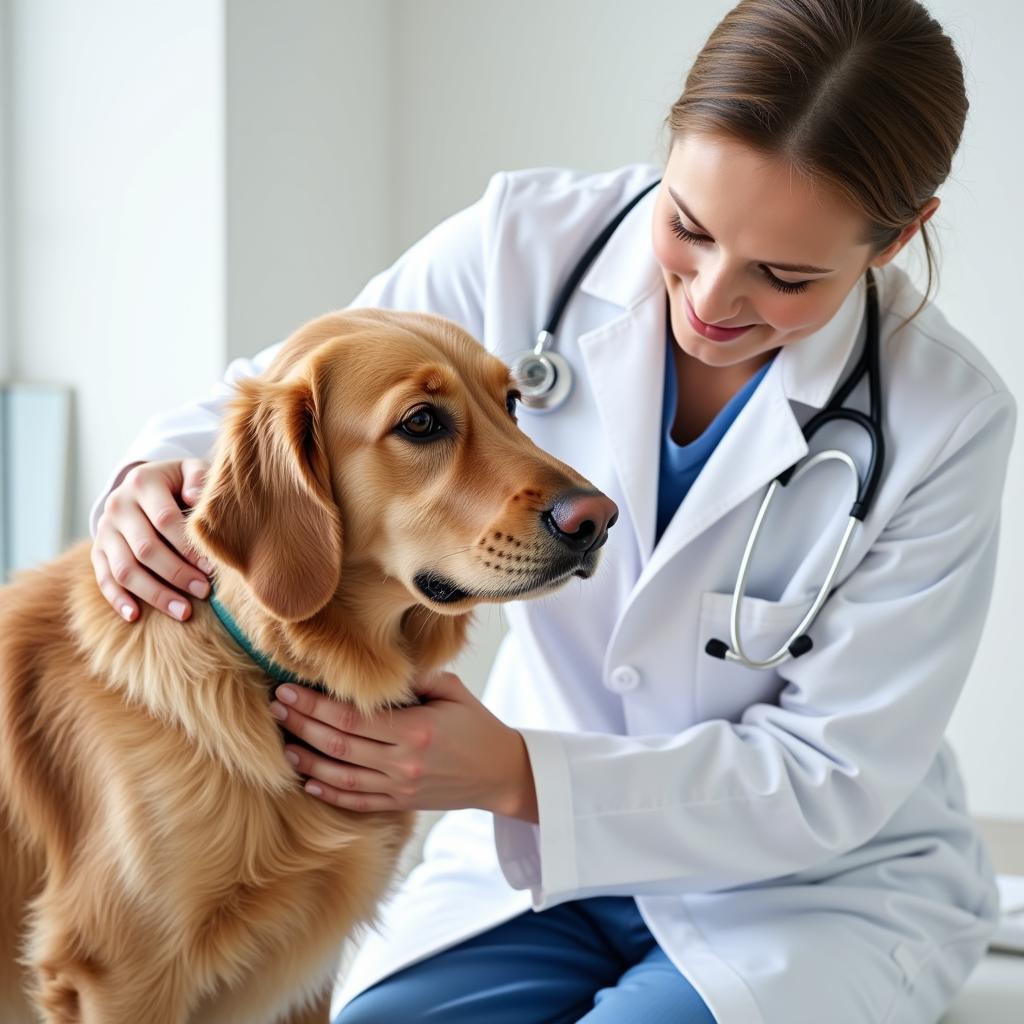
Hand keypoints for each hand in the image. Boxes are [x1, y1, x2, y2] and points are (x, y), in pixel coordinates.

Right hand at [92, 458, 211, 621]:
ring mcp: (104, 530)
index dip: (189, 547)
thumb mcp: (190, 470)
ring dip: (156, 594)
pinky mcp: (98, 551)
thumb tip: (194, 498)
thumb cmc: (179, 482)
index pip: (165, 520)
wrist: (145, 485)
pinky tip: (136, 616)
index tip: (212, 567)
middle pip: (146, 549)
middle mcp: (117, 506)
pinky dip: (118, 599)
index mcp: (142, 482)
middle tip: (204, 591)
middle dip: (177, 574)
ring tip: (184, 612)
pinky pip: (104, 579)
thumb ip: (198, 478)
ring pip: (125, 570)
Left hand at [271, 671, 538, 821]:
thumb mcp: (453, 691)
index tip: (288, 689)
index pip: (352, 718)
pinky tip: (307, 781)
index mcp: (416, 730)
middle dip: (301, 725)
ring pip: (340, 777)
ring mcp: (400, 787)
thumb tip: (377, 668)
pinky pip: (356, 801)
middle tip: (274, 708)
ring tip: (281, 744)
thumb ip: (417, 679)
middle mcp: (403, 762)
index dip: (315, 705)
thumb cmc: (477, 725)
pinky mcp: (400, 803)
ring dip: (306, 761)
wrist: (501, 773)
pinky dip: (329, 792)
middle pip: (338, 745)